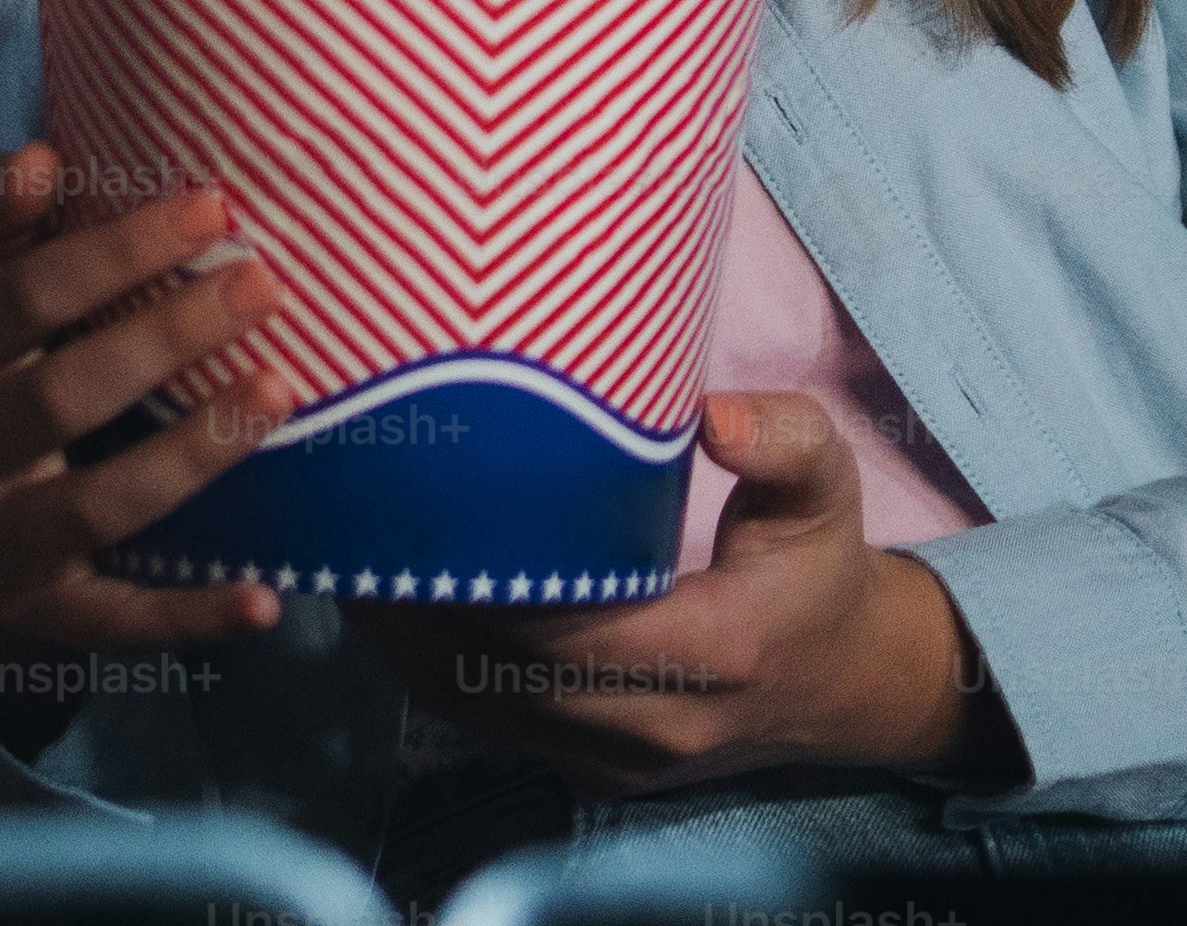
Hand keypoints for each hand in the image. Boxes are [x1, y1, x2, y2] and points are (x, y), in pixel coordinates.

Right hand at [0, 144, 298, 658]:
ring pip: (97, 504)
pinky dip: (190, 615)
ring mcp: (2, 541)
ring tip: (279, 394)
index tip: (214, 206)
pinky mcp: (46, 617)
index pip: (28, 295)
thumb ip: (9, 233)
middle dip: (166, 336)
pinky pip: (119, 620)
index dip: (117, 251)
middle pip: (64, 394)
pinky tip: (264, 602)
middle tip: (265, 283)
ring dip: (191, 453)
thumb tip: (37, 150)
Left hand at [354, 391, 996, 793]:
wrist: (838, 683)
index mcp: (713, 655)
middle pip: (495, 668)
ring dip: (401, 631)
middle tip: (356, 505)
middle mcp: (653, 727)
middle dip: (418, 594)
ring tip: (348, 543)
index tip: (421, 496)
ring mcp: (612, 761)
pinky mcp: (582, 770)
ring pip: (469, 705)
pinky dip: (420, 662)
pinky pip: (478, 721)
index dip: (483, 575)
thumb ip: (785, 441)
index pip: (564, 628)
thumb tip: (711, 416)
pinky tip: (383, 597)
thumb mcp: (827, 489)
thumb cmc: (814, 569)